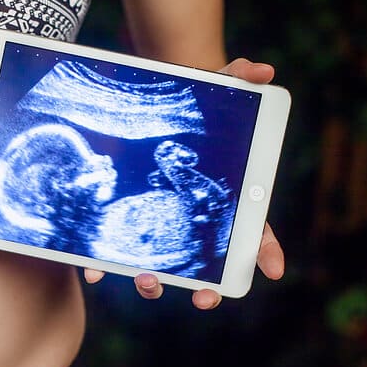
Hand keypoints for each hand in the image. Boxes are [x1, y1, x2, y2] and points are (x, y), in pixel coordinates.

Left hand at [83, 58, 285, 308]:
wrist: (144, 112)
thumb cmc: (189, 110)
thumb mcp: (211, 90)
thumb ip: (236, 80)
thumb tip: (261, 70)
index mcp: (225, 201)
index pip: (253, 231)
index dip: (264, 251)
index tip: (272, 269)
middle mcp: (192, 224)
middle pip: (207, 266)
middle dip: (207, 287)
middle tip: (204, 296)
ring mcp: (156, 230)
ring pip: (159, 269)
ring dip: (154, 283)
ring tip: (149, 279)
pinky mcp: (119, 229)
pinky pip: (110, 257)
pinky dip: (101, 268)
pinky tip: (94, 271)